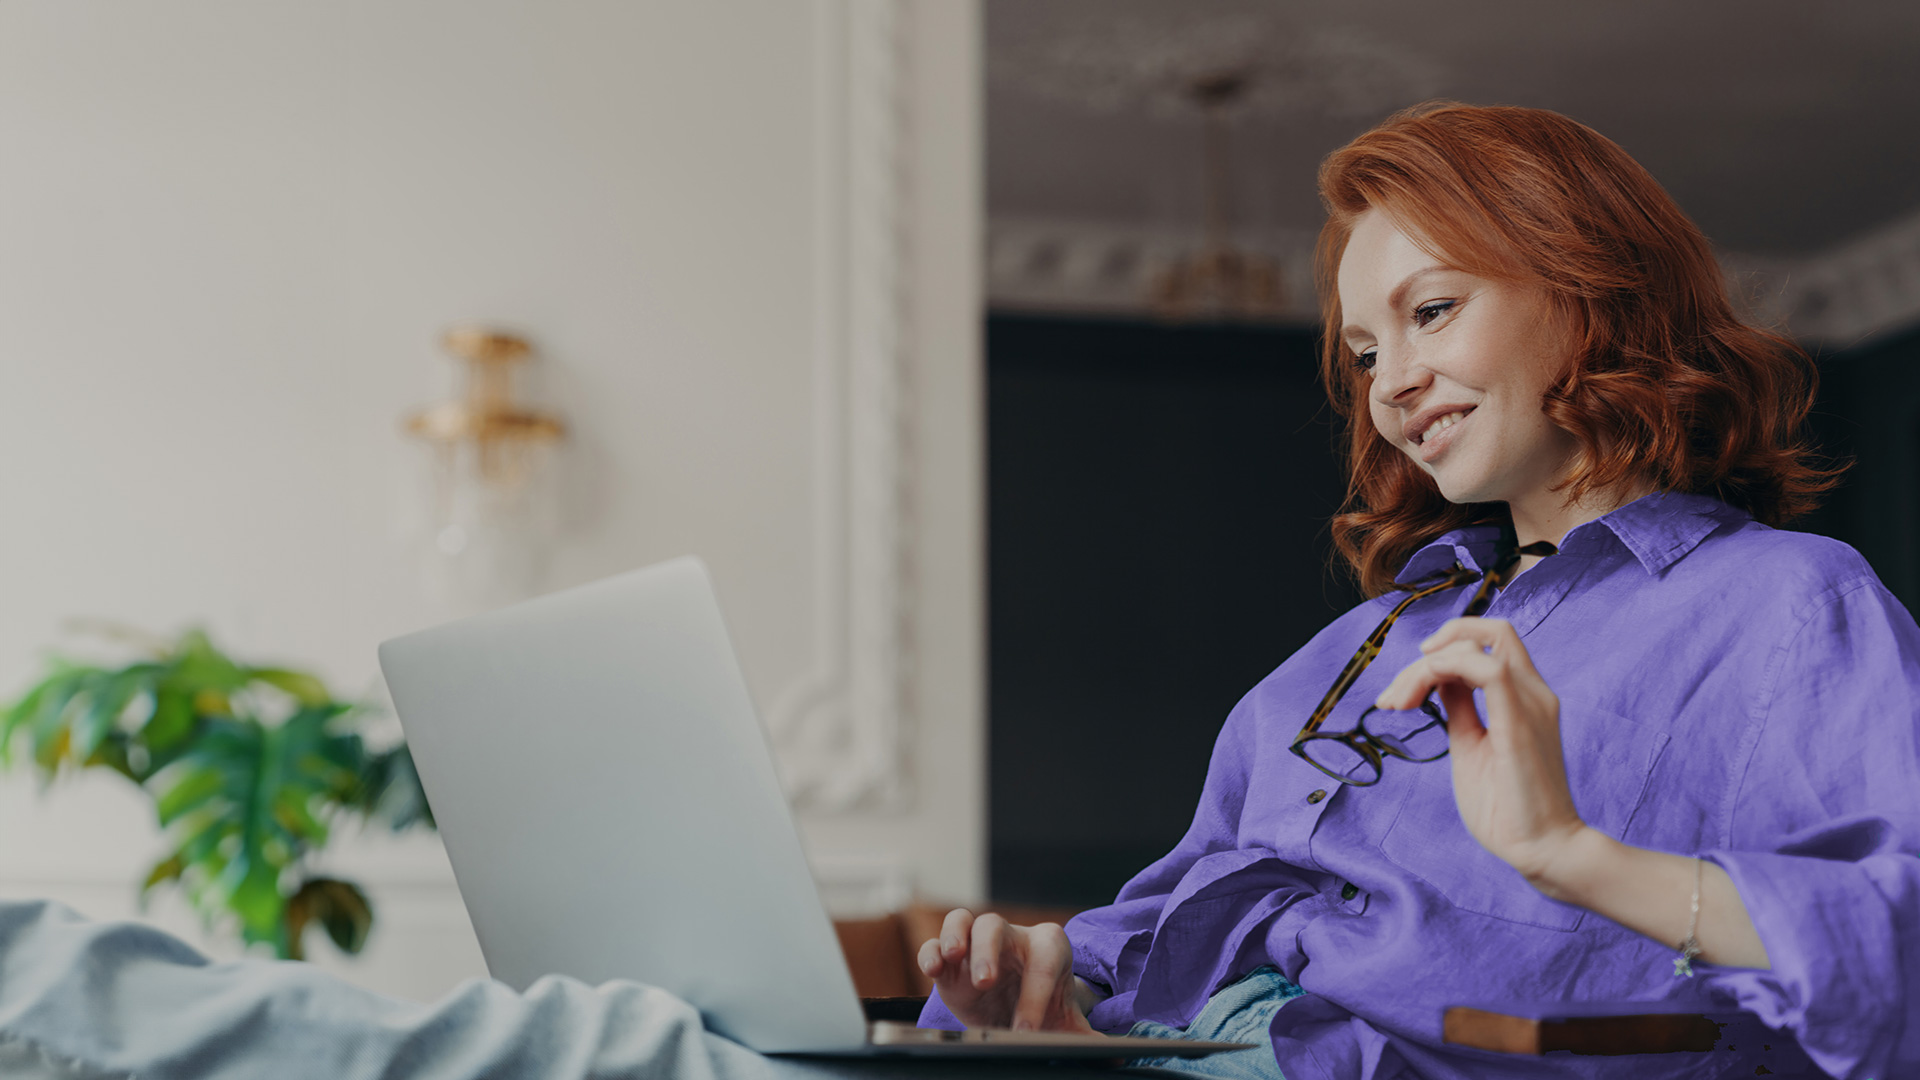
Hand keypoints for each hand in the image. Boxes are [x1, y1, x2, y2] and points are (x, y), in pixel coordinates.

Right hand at [916, 908, 1096, 1032]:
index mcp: (1048, 947)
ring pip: (964, 922)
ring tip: (952, 958)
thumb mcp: (1066, 1023)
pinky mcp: (949, 959)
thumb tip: (1117, 1055)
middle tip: (986, 983)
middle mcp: (1011, 938)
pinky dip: (931, 952)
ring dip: (955, 937)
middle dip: (990, 952)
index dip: (1037, 994)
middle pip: (997, 927)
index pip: (1044, 962)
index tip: (1027, 1030)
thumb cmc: (1043, 1008)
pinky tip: (931, 971)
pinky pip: (935, 943)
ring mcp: (977, 944)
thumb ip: (1087, 1036)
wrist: (1016, 1008)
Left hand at [1373, 617, 1589, 883]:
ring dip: (1424, 666)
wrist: (1540, 849)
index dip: (1443, 648)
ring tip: (1398, 703)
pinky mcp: (1520, 722)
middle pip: (1487, 630)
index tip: (1406, 687)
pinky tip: (1418, 697)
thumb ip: (1460, 708)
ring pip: (1479, 644)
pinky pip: (1488, 670)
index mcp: (1524, 697)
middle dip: (1431, 650)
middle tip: (1395, 697)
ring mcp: (1531, 703)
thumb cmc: (1506, 807)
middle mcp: (1533, 691)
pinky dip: (1444, 670)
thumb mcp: (1470, 745)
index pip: (1488, 642)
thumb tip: (1437, 681)